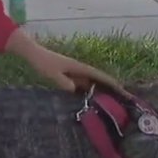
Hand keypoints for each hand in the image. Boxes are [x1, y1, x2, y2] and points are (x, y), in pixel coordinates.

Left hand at [5, 29, 128, 94]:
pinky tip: (90, 100)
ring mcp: (75, 72)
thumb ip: (64, 83)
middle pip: (98, 80)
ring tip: (109, 103)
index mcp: (79, 67)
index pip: (99, 76)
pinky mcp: (69, 75)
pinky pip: (82, 85)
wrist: (34, 54)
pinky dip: (88, 91)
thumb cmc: (44, 63)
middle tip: (120, 100)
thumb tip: (76, 90)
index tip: (122, 90)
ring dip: (100, 91)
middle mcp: (80, 69)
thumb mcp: (53, 75)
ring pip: (91, 83)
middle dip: (110, 88)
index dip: (111, 82)